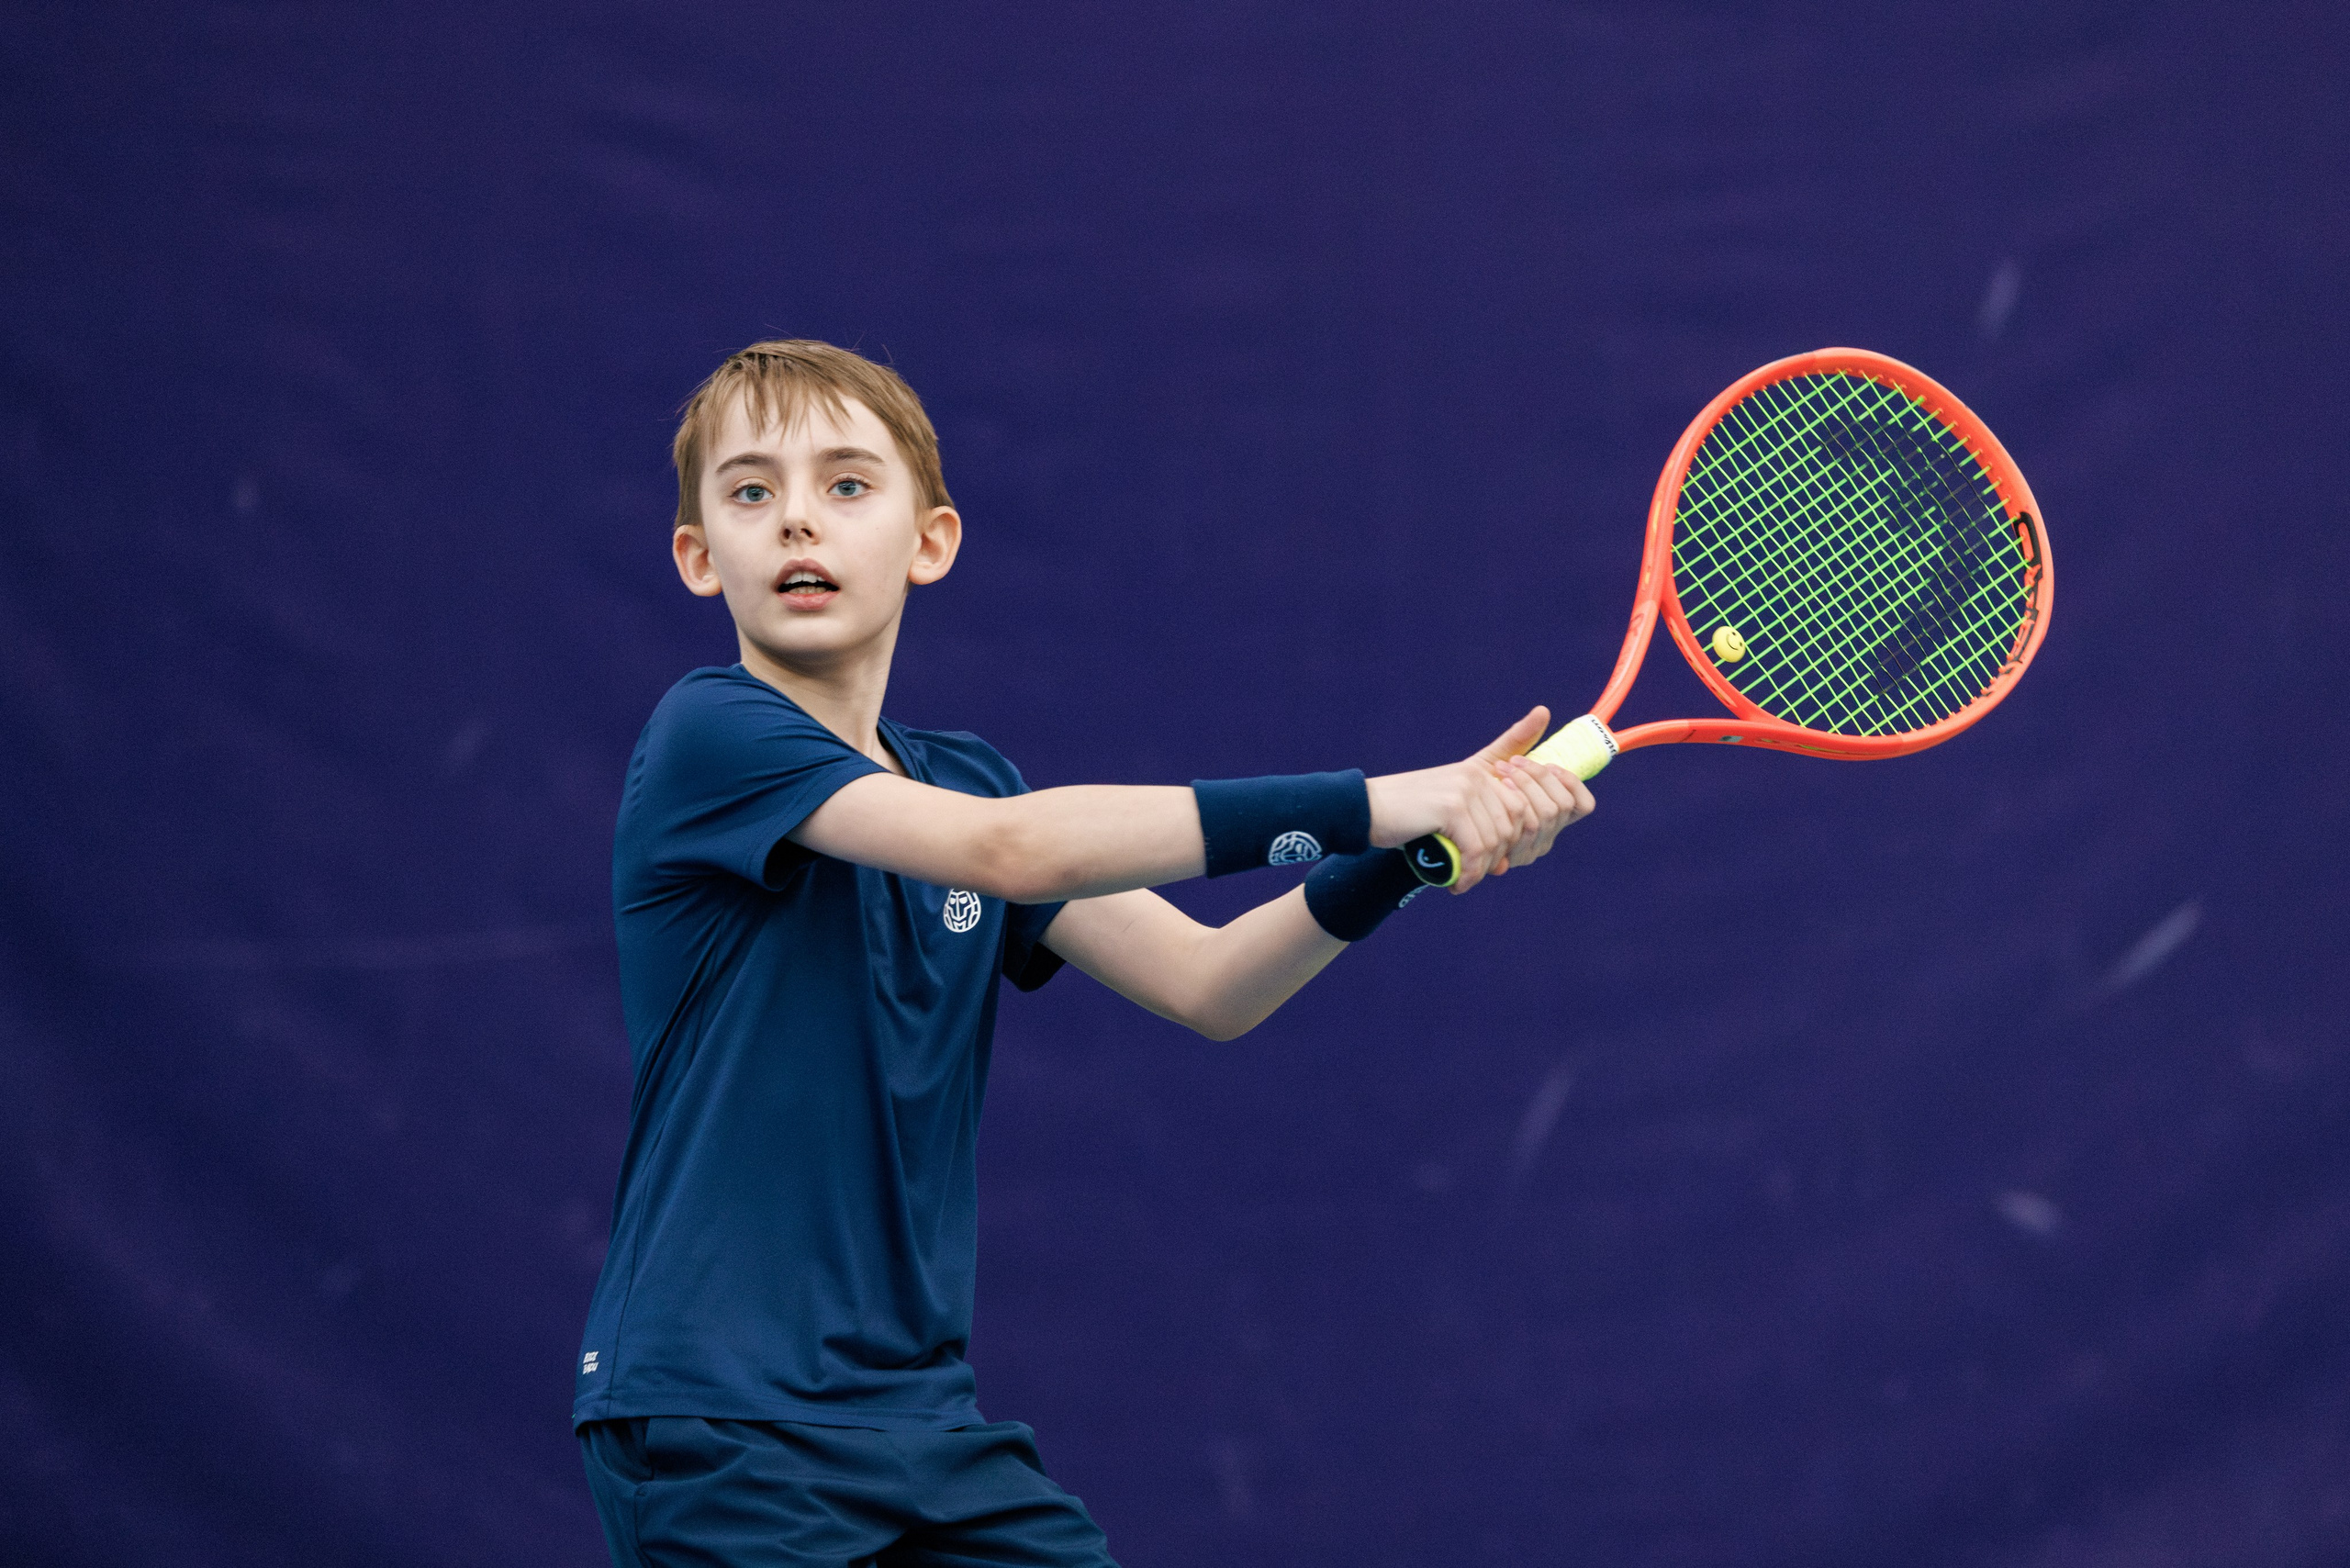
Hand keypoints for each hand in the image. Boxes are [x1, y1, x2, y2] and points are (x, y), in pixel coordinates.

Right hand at [1365, 707, 1595, 892]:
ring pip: (1497, 840)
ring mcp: (1465, 789)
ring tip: (1462, 881)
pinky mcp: (1451, 807)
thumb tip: (1503, 867)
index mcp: (1479, 772)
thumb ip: (1476, 831)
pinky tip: (1456, 883)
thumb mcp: (1444, 815)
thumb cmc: (1404, 818)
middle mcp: (1476, 776)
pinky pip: (1477, 849)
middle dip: (1498, 856)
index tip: (1488, 864)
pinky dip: (1470, 873)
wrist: (1363, 811)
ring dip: (1482, 869)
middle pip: (1513, 825)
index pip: (1519, 809)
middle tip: (1474, 875)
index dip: (1508, 842)